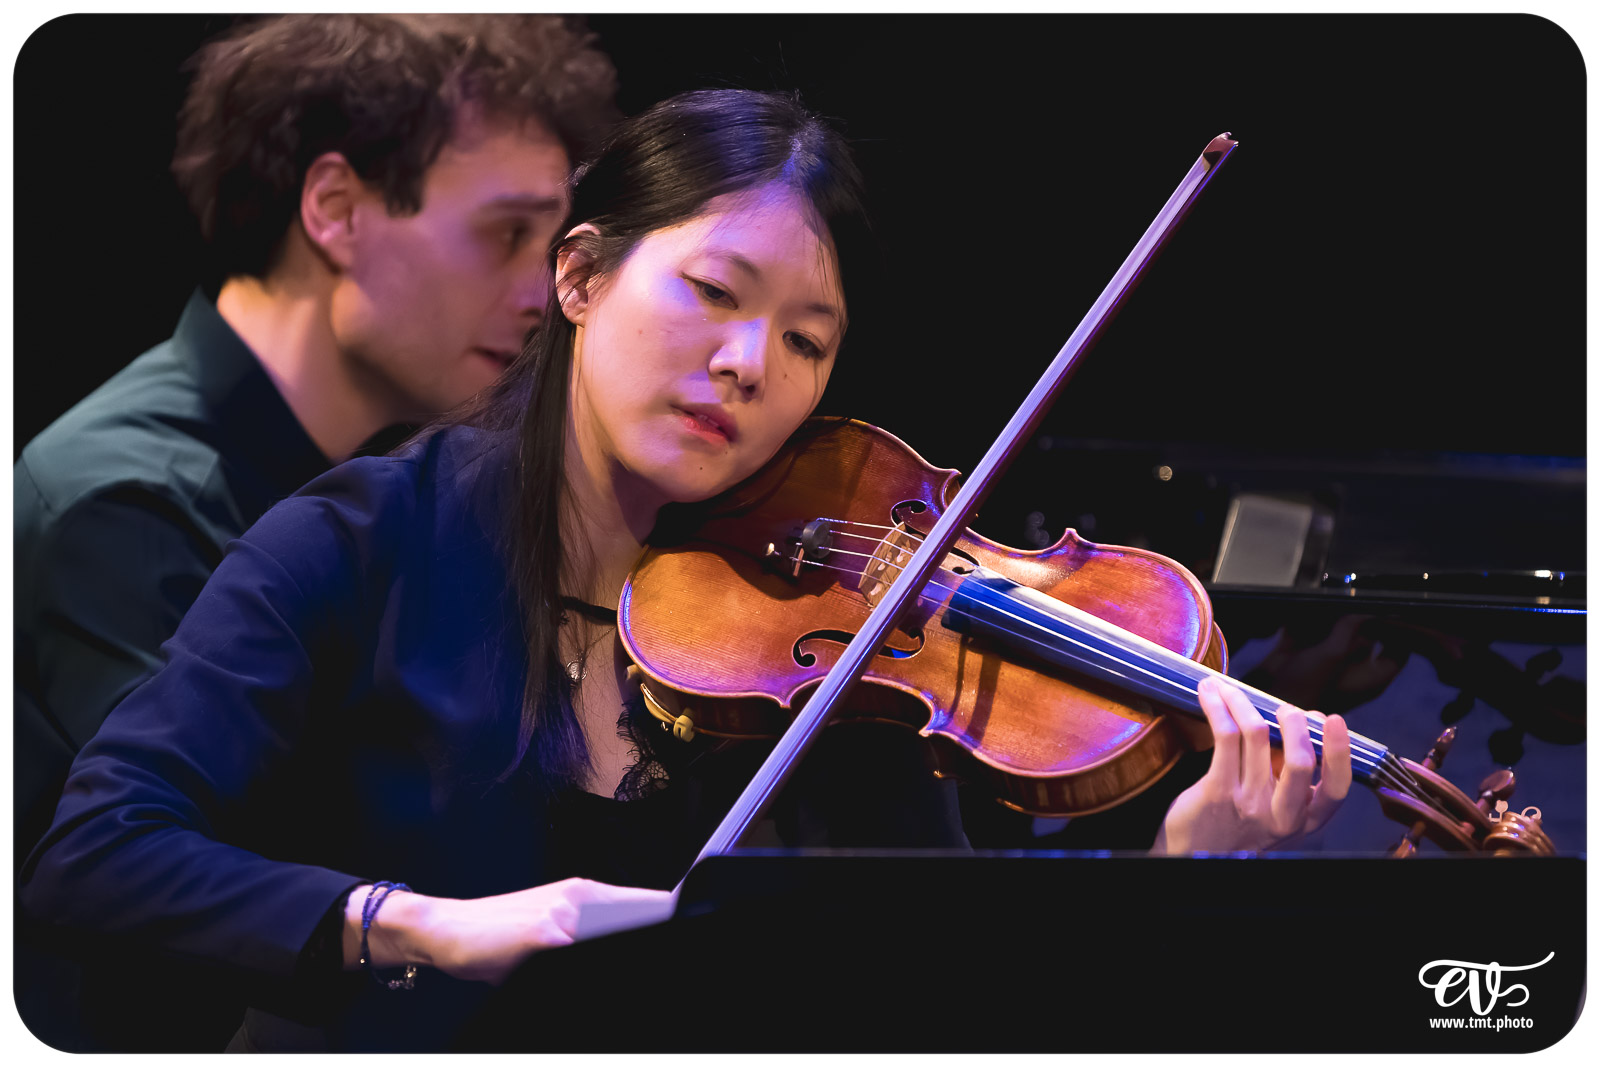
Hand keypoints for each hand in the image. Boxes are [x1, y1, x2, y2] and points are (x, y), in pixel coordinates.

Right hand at [352, 877, 673, 984]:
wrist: (446, 928)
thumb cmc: (499, 935)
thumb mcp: (554, 929)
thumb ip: (593, 930)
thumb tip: (639, 930)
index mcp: (587, 894)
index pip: (649, 903)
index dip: (673, 915)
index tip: (697, 923)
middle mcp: (579, 896)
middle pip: (641, 912)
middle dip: (659, 927)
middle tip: (684, 933)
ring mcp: (561, 914)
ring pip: (616, 927)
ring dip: (630, 934)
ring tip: (658, 936)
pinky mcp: (542, 935)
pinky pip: (578, 946)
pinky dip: (591, 954)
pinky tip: (586, 958)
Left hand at [1151, 676, 1350, 853]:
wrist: (1194, 857)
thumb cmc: (1235, 827)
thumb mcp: (1276, 812)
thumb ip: (1290, 777)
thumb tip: (1301, 725)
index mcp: (1303, 818)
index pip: (1336, 788)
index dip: (1340, 752)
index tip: (1335, 720)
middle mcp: (1280, 814)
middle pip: (1300, 759)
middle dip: (1294, 722)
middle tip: (1283, 708)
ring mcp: (1249, 802)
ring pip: (1255, 735)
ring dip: (1242, 702)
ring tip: (1228, 688)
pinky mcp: (1217, 791)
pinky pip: (1224, 736)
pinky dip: (1219, 707)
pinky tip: (1210, 694)